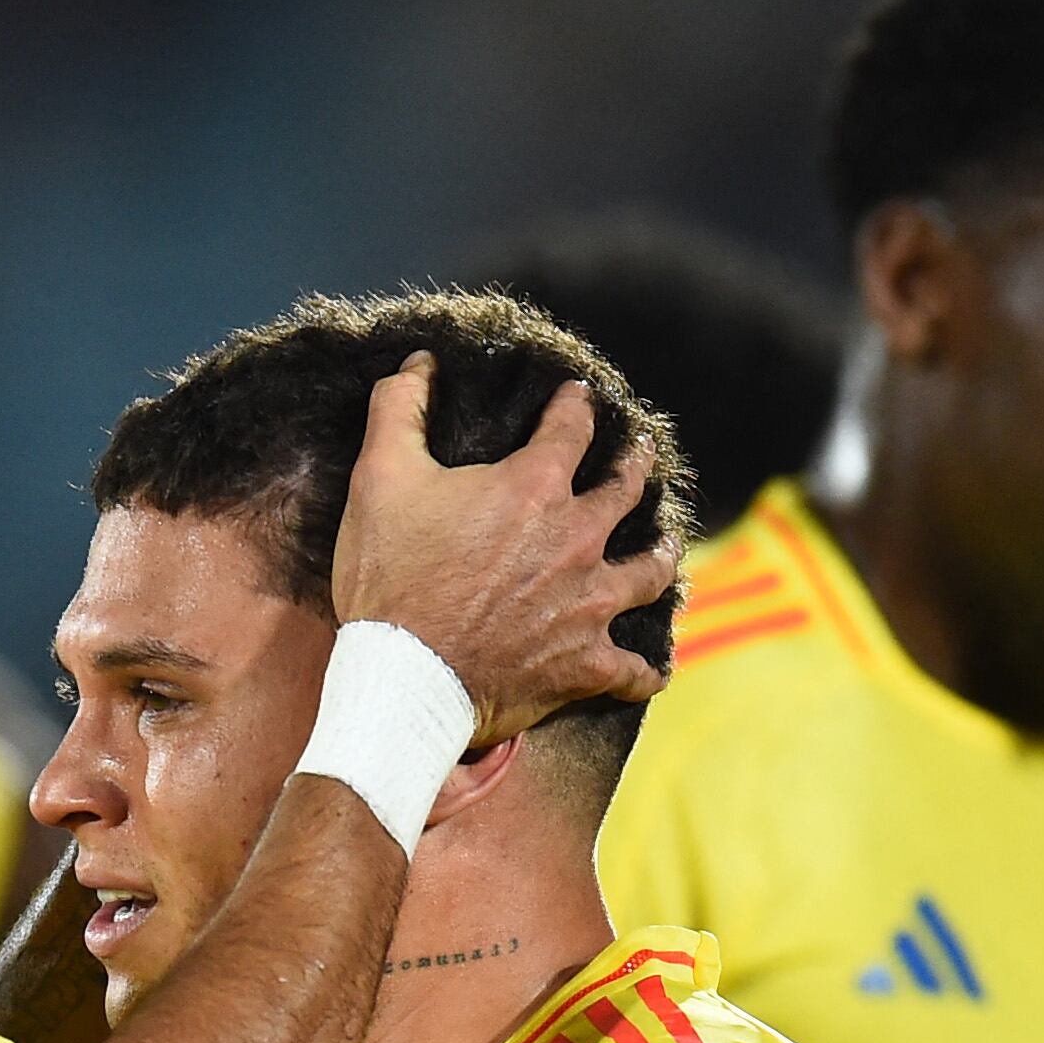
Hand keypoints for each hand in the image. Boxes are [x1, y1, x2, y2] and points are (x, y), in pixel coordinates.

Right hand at [328, 354, 678, 746]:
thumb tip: (418, 362)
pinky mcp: (587, 666)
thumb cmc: (391, 579)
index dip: (576, 406)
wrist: (405, 679)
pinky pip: (634, 671)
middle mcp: (577, 540)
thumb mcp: (379, 479)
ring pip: (649, 574)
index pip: (571, 428)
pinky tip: (651, 670)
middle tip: (641, 453)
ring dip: (659, 556)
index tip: (579, 396)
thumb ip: (399, 411)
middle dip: (635, 465)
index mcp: (534, 487)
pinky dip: (644, 671)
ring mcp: (589, 605)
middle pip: (625, 491)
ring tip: (664, 547)